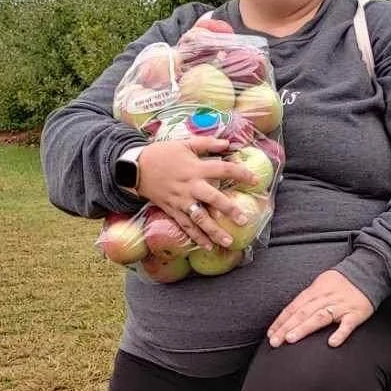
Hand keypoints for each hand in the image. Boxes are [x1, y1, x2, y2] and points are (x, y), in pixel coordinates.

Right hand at [135, 140, 258, 250]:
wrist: (135, 167)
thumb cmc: (162, 153)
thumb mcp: (184, 143)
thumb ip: (207, 144)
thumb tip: (228, 143)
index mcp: (195, 168)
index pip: (223, 170)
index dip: (241, 174)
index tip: (255, 181)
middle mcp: (190, 186)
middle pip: (213, 199)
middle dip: (229, 210)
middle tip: (243, 220)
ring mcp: (180, 201)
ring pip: (199, 218)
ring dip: (213, 231)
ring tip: (227, 242)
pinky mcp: (172, 210)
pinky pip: (185, 226)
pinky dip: (196, 237)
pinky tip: (208, 247)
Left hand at [268, 272, 373, 348]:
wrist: (368, 271)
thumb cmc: (342, 282)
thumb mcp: (320, 285)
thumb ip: (307, 300)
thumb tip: (290, 315)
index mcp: (314, 291)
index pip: (293, 307)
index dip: (281, 321)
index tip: (271, 334)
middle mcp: (325, 298)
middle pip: (302, 313)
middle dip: (287, 327)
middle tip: (275, 341)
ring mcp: (340, 306)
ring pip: (320, 317)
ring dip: (304, 328)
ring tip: (291, 339)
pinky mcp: (356, 313)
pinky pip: (348, 324)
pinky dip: (340, 333)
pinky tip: (332, 343)